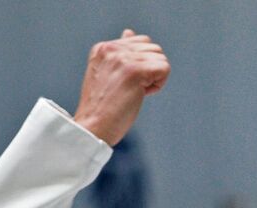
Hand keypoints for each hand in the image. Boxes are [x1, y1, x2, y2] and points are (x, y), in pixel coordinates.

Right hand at [73, 29, 169, 144]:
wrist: (93, 126)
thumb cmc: (102, 106)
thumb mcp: (107, 72)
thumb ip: (120, 53)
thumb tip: (130, 32)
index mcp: (103, 47)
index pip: (140, 42)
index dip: (142, 64)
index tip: (127, 82)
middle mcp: (111, 49)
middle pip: (154, 48)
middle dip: (150, 70)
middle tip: (132, 88)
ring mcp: (122, 58)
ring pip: (161, 59)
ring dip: (155, 78)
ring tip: (134, 91)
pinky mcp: (134, 71)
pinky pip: (164, 69)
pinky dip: (159, 84)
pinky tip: (142, 94)